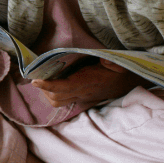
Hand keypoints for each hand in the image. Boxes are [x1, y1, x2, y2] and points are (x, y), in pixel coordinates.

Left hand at [31, 59, 150, 106]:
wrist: (128, 83)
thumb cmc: (119, 70)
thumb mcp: (118, 63)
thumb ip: (111, 62)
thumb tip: (105, 60)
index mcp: (87, 82)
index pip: (64, 87)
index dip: (48, 85)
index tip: (35, 80)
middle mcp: (82, 92)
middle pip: (56, 98)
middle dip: (43, 90)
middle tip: (35, 77)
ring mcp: (82, 97)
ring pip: (58, 102)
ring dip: (47, 94)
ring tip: (41, 81)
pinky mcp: (82, 98)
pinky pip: (63, 101)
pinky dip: (53, 95)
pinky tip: (50, 84)